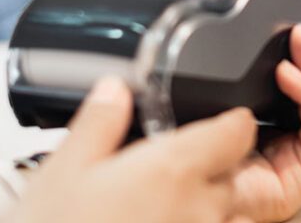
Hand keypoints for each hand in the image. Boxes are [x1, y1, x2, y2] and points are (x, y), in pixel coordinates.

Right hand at [16, 77, 255, 222]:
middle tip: (173, 167)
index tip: (225, 119)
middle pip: (233, 177)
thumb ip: (99, 123)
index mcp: (173, 171)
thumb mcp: (64, 170)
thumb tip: (115, 90)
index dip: (233, 121)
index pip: (237, 133)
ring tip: (167, 206)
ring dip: (211, 208)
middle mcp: (199, 210)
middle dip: (213, 167)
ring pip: (231, 218)